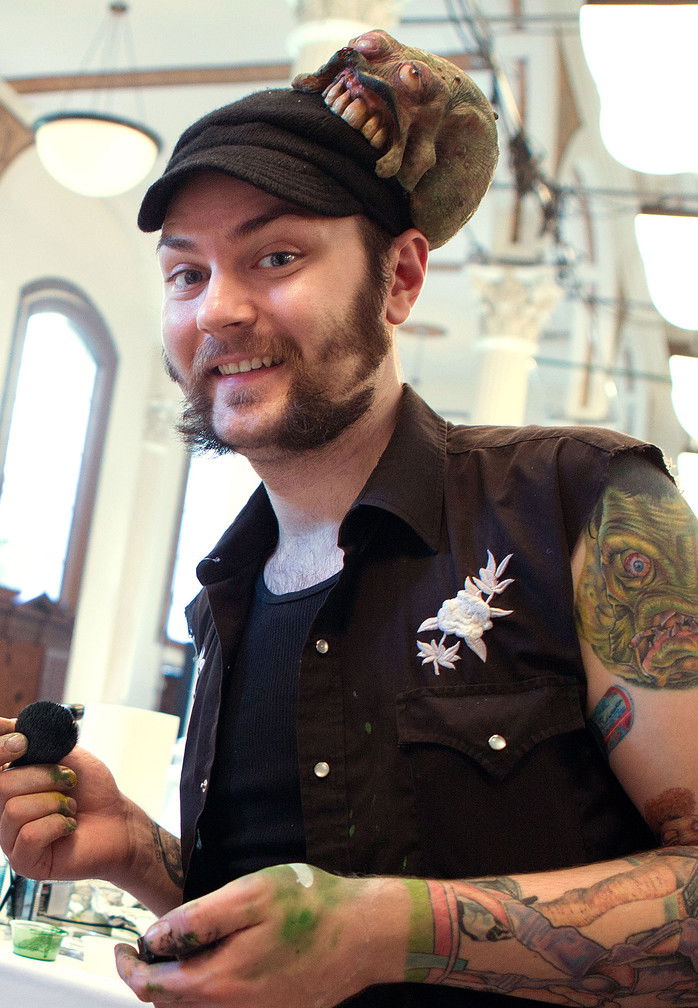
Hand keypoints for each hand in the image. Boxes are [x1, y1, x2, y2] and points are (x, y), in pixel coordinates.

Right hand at [0, 715, 132, 883]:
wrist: (118, 820)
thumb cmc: (92, 790)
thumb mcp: (68, 756)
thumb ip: (41, 744)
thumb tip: (15, 727)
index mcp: (11, 785)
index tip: (22, 743)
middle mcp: (3, 811)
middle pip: (3, 786)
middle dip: (45, 777)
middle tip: (69, 782)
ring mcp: (11, 838)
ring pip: (16, 810)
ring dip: (55, 803)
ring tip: (70, 808)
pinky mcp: (24, 861)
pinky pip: (30, 835)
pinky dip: (58, 825)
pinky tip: (69, 827)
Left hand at [115, 863, 408, 1007]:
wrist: (365, 934)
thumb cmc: (311, 906)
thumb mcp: (250, 895)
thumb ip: (197, 919)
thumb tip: (155, 938)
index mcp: (220, 982)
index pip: (153, 986)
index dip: (129, 966)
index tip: (119, 947)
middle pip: (171, 1004)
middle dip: (149, 978)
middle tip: (141, 949)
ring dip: (176, 987)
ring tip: (175, 954)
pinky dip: (206, 993)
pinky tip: (216, 964)